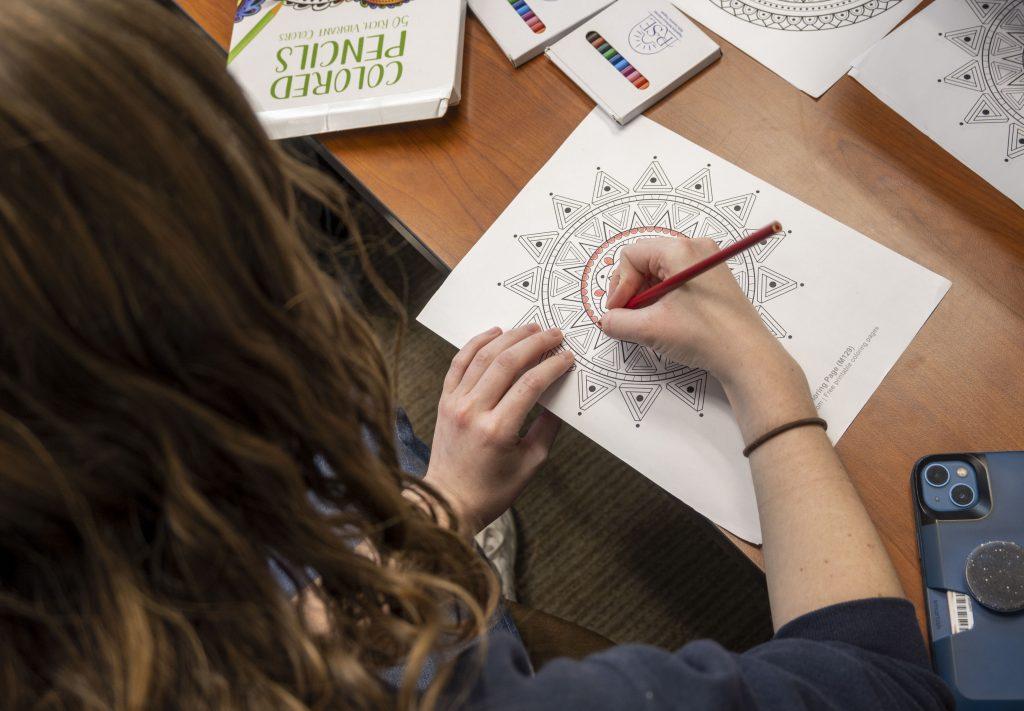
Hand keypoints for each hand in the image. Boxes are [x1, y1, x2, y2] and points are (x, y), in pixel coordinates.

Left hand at [425, 324, 573, 531]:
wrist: (448, 501)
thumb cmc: (492, 489)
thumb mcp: (530, 463)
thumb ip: (548, 429)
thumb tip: (561, 398)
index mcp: (498, 430)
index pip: (530, 385)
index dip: (552, 366)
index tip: (567, 357)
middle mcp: (473, 411)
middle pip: (507, 363)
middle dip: (535, 343)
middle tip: (554, 334)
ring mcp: (455, 403)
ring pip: (483, 356)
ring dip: (509, 337)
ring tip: (530, 328)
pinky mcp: (444, 400)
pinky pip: (459, 362)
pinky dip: (476, 343)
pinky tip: (495, 332)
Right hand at [601, 238, 814, 440]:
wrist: (746, 356)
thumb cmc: (706, 336)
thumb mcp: (650, 329)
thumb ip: (618, 322)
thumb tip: (607, 320)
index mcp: (680, 251)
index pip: (631, 256)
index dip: (619, 285)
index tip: (618, 311)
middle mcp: (695, 249)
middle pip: (645, 260)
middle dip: (631, 289)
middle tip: (628, 315)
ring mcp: (706, 262)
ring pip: (659, 271)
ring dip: (646, 295)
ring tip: (647, 320)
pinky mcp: (712, 279)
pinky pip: (676, 279)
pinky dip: (663, 297)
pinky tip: (664, 318)